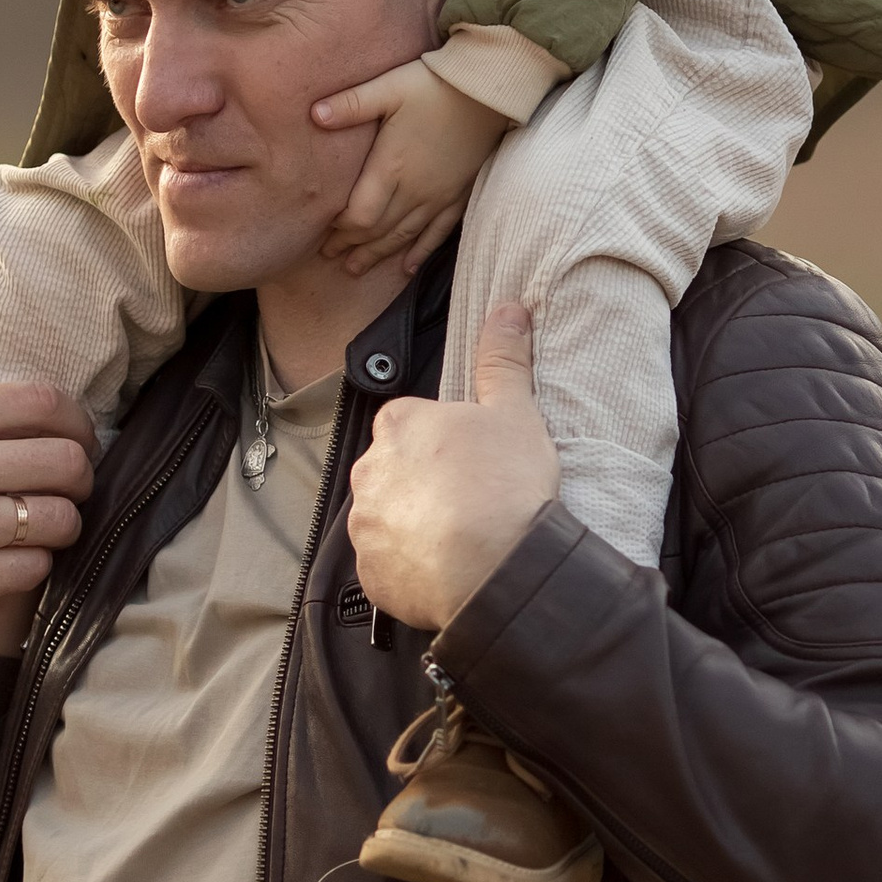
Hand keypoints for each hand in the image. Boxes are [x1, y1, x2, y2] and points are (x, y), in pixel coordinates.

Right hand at [0, 297, 94, 708]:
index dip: (77, 419)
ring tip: (52, 520)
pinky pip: (38, 567)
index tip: (77, 434)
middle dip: (82, 473)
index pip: (44, 402)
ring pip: (60, 518)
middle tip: (73, 482)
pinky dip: (38, 564)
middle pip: (66, 461)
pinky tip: (21, 556)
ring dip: (66, 522)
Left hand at [311, 57, 511, 278]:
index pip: (360, 215)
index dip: (340, 228)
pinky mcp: (460, 194)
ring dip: (378, 254)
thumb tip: (314, 114)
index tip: (324, 230)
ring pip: (404, 236)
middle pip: (377, 231)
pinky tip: (407, 268)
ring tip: (355, 268)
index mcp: (392, 168)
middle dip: (351, 245)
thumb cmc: (434, 85)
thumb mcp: (388, 87)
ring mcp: (439, 196)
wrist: (489, 90)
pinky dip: (420, 252)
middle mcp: (415, 190)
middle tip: (329, 257)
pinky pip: (438, 232)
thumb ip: (351, 104)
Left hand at [347, 304, 558, 632]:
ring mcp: (365, 525)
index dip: (446, 444)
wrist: (497, 569)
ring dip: (416, 525)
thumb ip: (503, 359)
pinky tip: (447, 569)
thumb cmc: (506, 485)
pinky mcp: (370, 573)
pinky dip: (411, 566)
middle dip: (425, 483)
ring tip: (463, 539)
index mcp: (398, 424)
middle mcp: (368, 470)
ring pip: (389, 517)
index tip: (475, 463)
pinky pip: (388, 564)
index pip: (412, 425)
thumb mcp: (516, 412)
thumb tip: (507, 308)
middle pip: (396, 470)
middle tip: (472, 501)